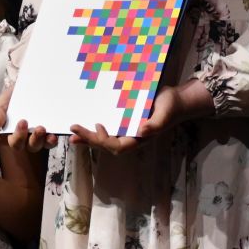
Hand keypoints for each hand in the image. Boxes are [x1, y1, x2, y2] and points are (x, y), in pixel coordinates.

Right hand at [0, 81, 58, 152]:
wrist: (28, 85)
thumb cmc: (14, 96)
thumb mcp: (4, 101)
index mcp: (15, 133)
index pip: (15, 143)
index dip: (19, 136)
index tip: (23, 122)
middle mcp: (28, 138)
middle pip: (31, 146)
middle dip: (35, 139)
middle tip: (40, 128)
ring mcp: (41, 136)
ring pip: (44, 145)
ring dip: (47, 141)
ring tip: (50, 133)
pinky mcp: (53, 131)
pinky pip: (54, 139)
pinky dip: (55, 138)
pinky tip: (57, 134)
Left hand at [69, 80, 213, 154]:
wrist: (175, 101)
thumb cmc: (171, 107)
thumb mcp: (164, 114)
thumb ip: (155, 125)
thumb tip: (142, 132)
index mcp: (139, 139)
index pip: (118, 147)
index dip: (106, 141)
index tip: (98, 126)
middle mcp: (130, 138)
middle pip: (107, 145)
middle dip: (90, 139)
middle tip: (73, 131)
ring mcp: (126, 131)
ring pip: (104, 139)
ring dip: (88, 137)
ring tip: (73, 133)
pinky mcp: (123, 122)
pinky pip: (107, 128)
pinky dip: (94, 129)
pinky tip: (84, 125)